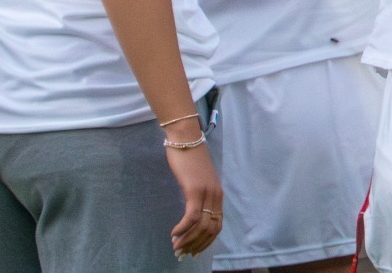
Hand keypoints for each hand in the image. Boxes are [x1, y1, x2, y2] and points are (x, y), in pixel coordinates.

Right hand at [163, 134, 223, 256]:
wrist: (185, 138)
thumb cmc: (189, 159)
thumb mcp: (197, 181)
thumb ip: (198, 196)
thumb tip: (192, 214)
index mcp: (218, 195)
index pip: (217, 226)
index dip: (206, 242)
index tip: (194, 252)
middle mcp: (216, 195)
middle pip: (210, 229)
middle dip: (196, 245)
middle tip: (181, 253)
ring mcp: (207, 192)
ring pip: (201, 226)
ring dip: (187, 240)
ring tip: (176, 247)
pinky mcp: (195, 189)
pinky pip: (191, 216)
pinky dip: (182, 229)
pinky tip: (173, 234)